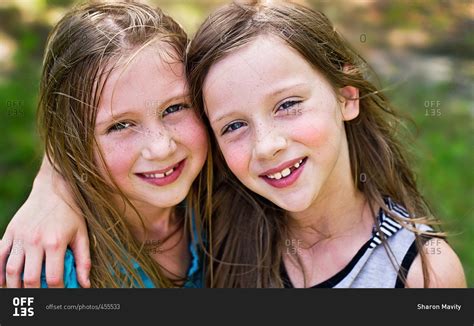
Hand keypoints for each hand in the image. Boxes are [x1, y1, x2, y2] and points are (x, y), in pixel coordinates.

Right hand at [0, 157, 90, 287]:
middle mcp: (35, 241)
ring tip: (22, 294)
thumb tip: (85, 285)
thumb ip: (84, 261)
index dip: (56, 292)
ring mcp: (20, 236)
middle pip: (30, 278)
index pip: (53, 278)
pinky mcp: (10, 232)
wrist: (55, 187)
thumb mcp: (82, 234)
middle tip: (40, 298)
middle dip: (35, 294)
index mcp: (56, 242)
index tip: (59, 296)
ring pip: (11, 270)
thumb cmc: (72, 212)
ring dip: (15, 287)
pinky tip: (3, 282)